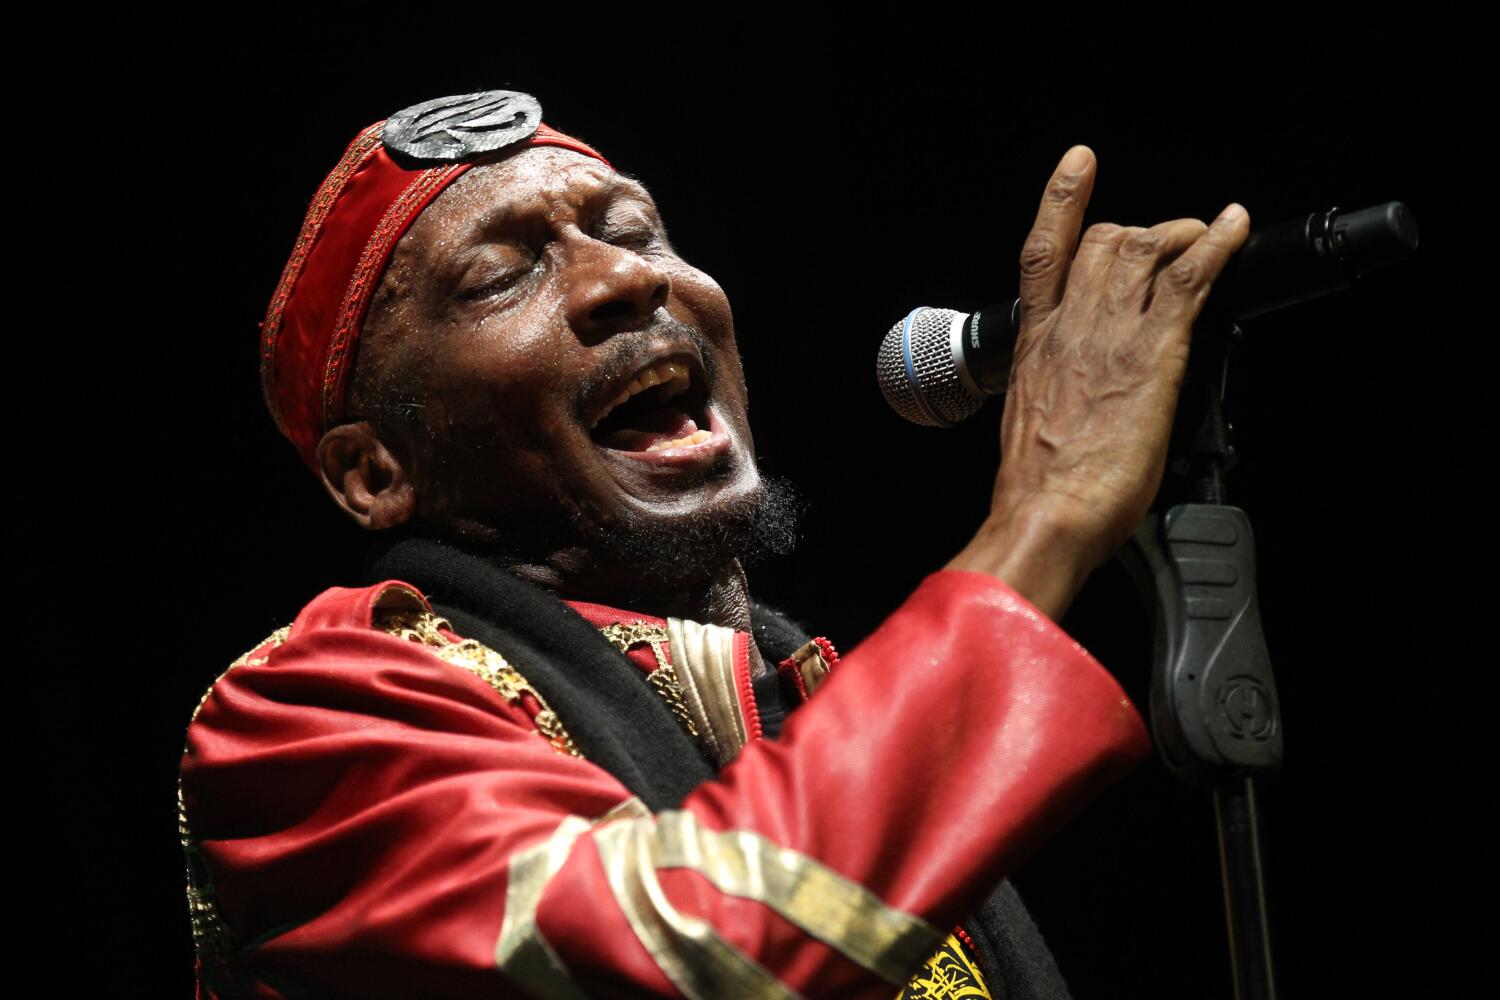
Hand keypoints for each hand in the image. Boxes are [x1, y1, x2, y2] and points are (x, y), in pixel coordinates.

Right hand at [947, 145, 1249, 617]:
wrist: (1046, 512)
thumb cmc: (1037, 488)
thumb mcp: (1032, 426)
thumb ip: (1055, 394)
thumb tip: (1075, 402)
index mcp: (1034, 345)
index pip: (1044, 254)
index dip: (1062, 202)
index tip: (1078, 166)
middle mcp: (1068, 327)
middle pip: (1105, 242)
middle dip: (1143, 234)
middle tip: (1171, 247)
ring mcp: (1110, 334)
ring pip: (1147, 250)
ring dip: (1182, 237)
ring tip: (1205, 239)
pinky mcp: (1153, 352)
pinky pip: (1190, 279)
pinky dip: (1218, 244)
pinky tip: (1235, 227)